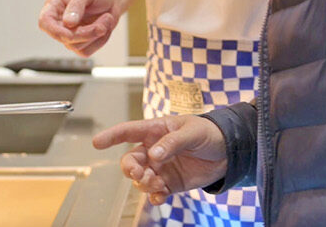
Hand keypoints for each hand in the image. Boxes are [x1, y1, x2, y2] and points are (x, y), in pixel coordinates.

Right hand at [38, 0, 123, 55]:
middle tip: (105, 20)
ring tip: (107, 17)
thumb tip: (67, 22)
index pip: (45, 22)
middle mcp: (59, 22)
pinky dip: (100, 40)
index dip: (55, 30)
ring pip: (77, 46)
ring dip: (96, 34)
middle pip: (64, 38)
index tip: (71, 32)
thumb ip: (76, 5)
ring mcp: (69, 34)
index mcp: (54, 6)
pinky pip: (86, 51)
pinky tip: (105, 26)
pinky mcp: (81, 43)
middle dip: (86, 33)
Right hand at [93, 116, 226, 203]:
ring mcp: (161, 167)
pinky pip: (155, 192)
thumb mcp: (192, 132)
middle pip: (130, 160)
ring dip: (144, 183)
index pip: (128, 131)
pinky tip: (160, 196)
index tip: (97, 142)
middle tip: (139, 174)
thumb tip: (154, 154)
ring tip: (158, 183)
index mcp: (156, 130)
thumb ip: (172, 142)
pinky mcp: (170, 183)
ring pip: (140, 178)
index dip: (111, 135)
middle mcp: (154, 149)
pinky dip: (154, 196)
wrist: (228, 152)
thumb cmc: (208, 133)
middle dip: (130, 168)